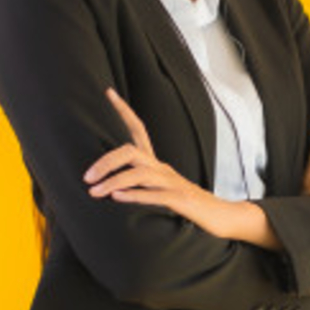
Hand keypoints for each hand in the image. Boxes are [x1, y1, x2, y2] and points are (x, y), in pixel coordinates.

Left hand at [84, 86, 236, 237]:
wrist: (222, 216)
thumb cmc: (189, 205)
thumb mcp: (161, 190)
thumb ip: (141, 184)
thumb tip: (111, 185)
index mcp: (157, 164)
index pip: (139, 129)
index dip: (124, 110)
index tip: (108, 92)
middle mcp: (163, 169)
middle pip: (132, 151)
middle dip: (106, 161)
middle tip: (87, 177)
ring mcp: (172, 184)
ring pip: (140, 173)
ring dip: (114, 181)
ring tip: (94, 192)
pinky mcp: (181, 201)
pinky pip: (156, 195)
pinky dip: (135, 195)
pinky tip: (117, 198)